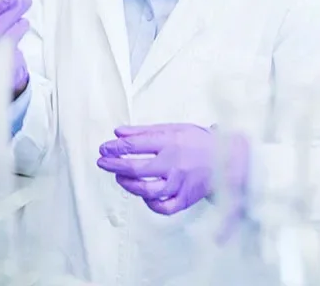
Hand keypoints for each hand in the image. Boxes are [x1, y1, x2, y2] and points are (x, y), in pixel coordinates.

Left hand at [97, 124, 248, 224]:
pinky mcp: (187, 198)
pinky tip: (143, 195)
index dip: (114, 148)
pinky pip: (164, 207)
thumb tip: (117, 132)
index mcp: (170, 143)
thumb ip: (143, 131)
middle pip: (136, 168)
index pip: (133, 146)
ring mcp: (180, 183)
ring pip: (147, 190)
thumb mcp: (172, 128)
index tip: (103, 148)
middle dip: (114, 165)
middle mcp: (173, 164)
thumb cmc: (199, 142)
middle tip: (102, 162)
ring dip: (127, 184)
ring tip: (119, 178)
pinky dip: (150, 203)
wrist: (232, 160)